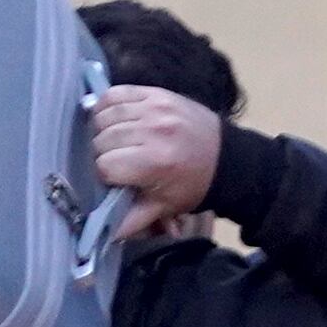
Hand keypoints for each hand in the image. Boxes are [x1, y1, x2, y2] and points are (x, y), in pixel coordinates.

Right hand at [90, 86, 225, 243]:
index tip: (113, 180)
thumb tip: (105, 233)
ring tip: (114, 143)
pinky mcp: (155, 93)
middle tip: (114, 162)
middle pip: (101, 140)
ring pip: (104, 116)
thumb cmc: (193, 184)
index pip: (105, 166)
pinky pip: (116, 93)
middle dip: (102, 155)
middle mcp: (153, 130)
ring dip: (102, 131)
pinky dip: (107, 106)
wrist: (226, 156)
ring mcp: (154, 107)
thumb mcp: (165, 207)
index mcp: (156, 162)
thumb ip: (132, 220)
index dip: (104, 176)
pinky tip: (112, 120)